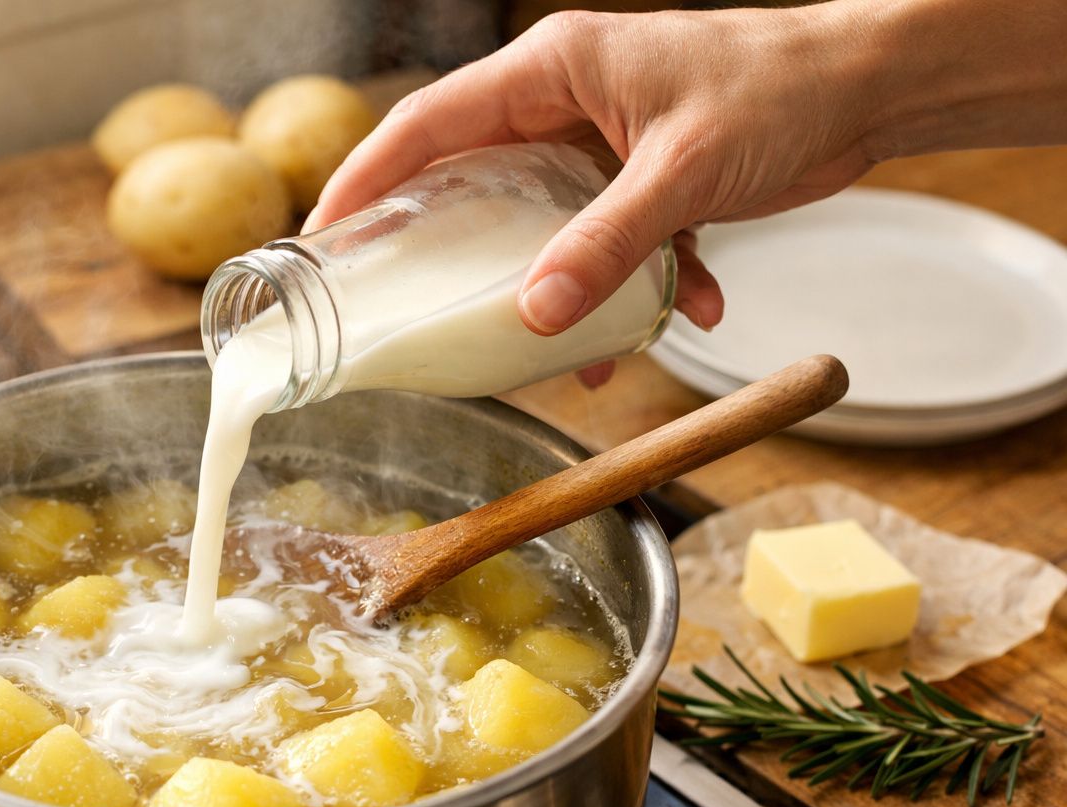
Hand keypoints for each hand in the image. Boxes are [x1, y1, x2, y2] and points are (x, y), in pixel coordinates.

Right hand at [306, 5, 885, 337]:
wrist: (871, 88)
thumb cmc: (780, 89)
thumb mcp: (682, 172)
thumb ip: (605, 244)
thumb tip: (536, 315)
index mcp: (550, 70)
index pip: (427, 123)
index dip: (367, 180)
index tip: (325, 241)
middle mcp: (563, 101)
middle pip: (470, 177)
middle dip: (446, 248)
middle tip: (405, 306)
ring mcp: (599, 139)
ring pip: (540, 221)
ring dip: (555, 284)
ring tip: (565, 347)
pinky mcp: (640, 176)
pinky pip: (606, 238)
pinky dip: (633, 281)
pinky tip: (681, 309)